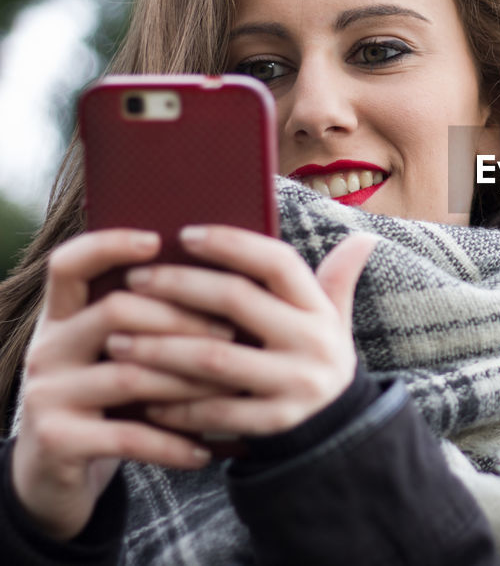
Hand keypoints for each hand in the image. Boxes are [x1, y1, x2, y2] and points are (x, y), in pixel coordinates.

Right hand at [12, 229, 237, 539]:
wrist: (52, 477)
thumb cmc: (108, 405)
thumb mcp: (118, 356)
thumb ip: (149, 322)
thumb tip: (225, 278)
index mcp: (63, 318)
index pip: (70, 263)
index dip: (108, 244)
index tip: (158, 239)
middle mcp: (47, 348)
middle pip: (115, 311)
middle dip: (182, 319)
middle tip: (233, 333)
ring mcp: (47, 395)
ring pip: (129, 374)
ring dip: (189, 380)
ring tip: (234, 386)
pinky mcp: (56, 440)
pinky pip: (127, 436)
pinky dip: (173, 442)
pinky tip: (205, 449)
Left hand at [105, 226, 377, 437]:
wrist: (337, 426)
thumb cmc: (317, 355)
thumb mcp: (334, 318)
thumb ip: (338, 279)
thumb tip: (365, 238)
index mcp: (318, 308)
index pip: (276, 263)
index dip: (231, 244)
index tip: (184, 234)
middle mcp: (312, 342)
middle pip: (237, 302)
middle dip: (179, 288)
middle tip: (134, 281)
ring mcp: (295, 383)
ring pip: (215, 359)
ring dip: (160, 348)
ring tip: (118, 338)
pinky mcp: (276, 422)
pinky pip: (215, 410)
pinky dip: (175, 405)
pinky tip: (142, 398)